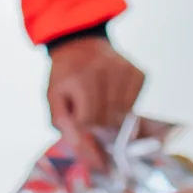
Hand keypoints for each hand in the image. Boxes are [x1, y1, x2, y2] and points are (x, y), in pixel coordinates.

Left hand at [45, 36, 145, 172]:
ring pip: (123, 115)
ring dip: (111, 116)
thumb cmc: (66, 75)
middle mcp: (105, 70)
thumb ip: (64, 123)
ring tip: (100, 101)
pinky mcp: (139, 73)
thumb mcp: (54, 96)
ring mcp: (125, 70)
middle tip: (89, 107)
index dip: (81, 124)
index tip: (78, 115)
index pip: (87, 121)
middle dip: (96, 121)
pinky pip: (135, 104)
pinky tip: (113, 94)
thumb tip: (82, 148)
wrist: (81, 44)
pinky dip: (124, 106)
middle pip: (106, 119)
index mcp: (80, 78)